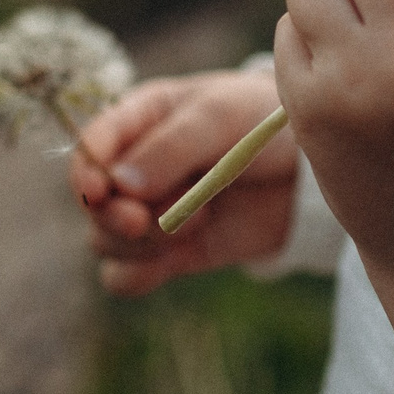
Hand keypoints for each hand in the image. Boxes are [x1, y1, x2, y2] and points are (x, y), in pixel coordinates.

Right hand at [69, 69, 297, 295]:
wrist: (308, 170)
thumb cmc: (263, 122)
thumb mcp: (220, 116)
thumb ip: (171, 146)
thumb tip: (119, 184)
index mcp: (138, 120)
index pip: (89, 147)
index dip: (84, 171)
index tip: (99, 191)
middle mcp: (133, 168)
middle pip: (91, 204)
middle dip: (114, 215)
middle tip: (142, 220)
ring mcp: (149, 212)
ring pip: (103, 243)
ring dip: (140, 243)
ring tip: (199, 220)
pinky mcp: (169, 252)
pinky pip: (125, 278)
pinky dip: (139, 275)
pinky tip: (172, 262)